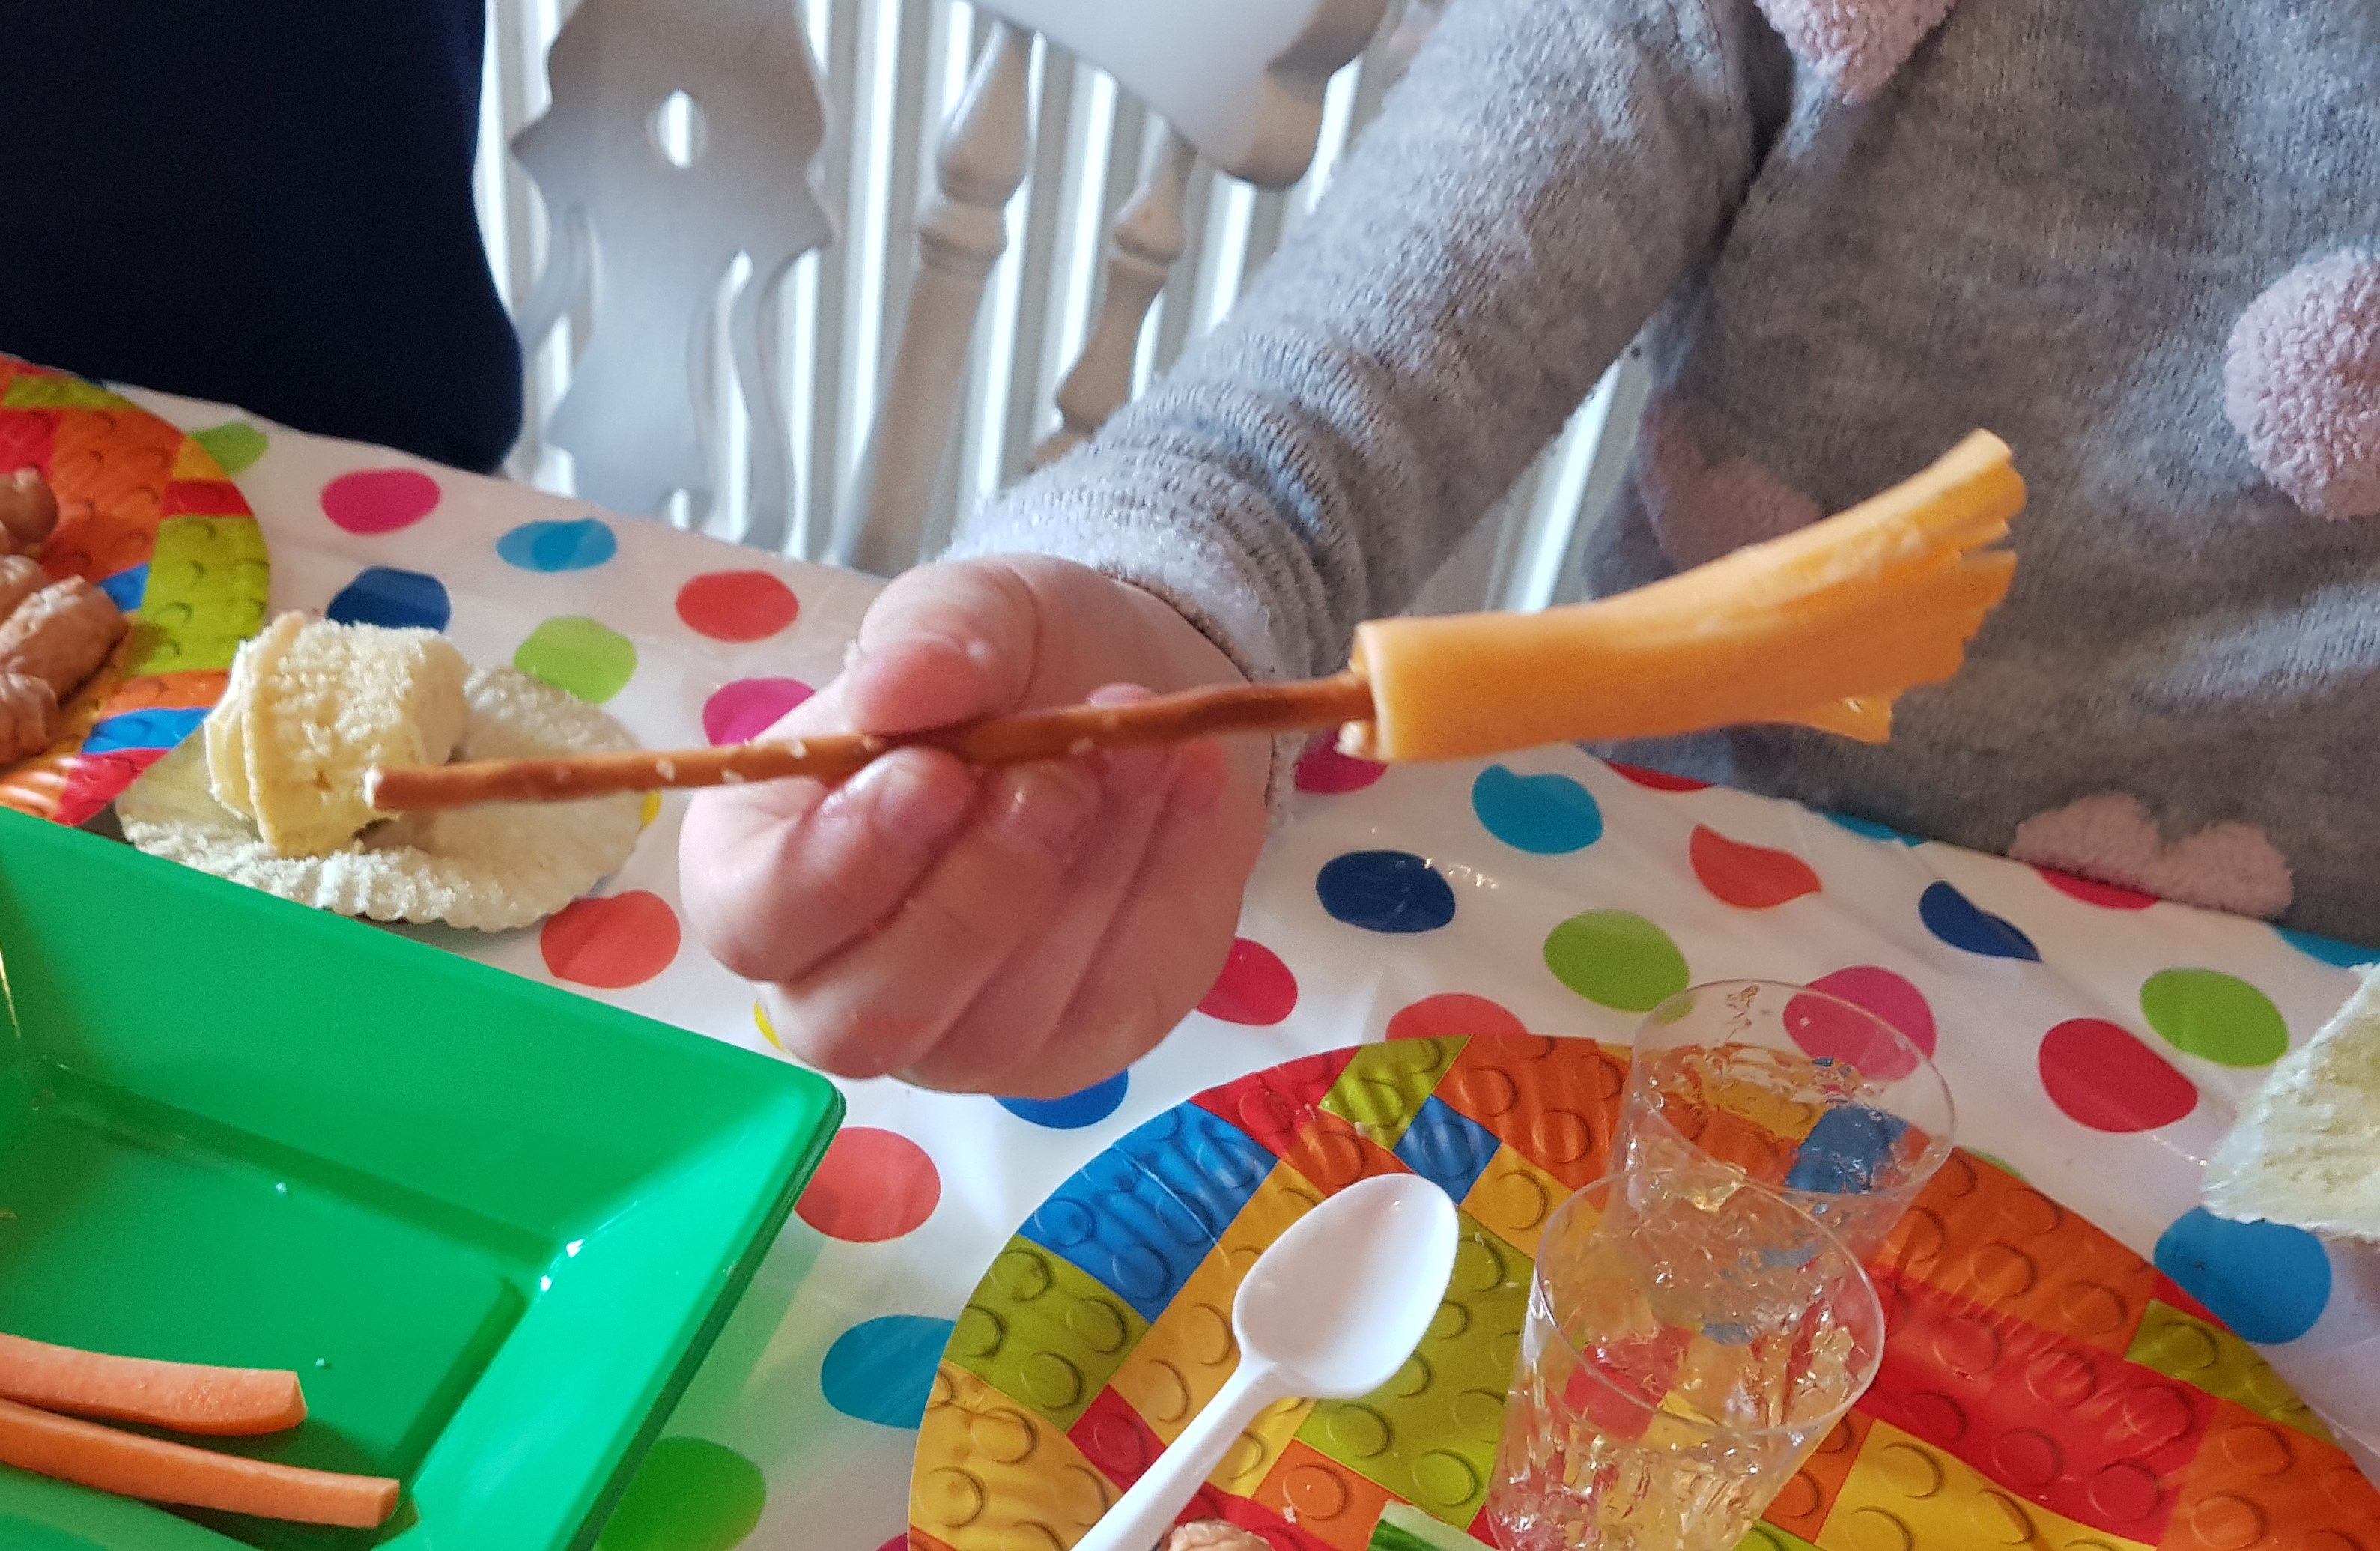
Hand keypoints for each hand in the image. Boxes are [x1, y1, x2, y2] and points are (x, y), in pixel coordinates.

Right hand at [680, 555, 1269, 1096]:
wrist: (1130, 693)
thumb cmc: (1007, 664)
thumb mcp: (974, 609)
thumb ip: (930, 639)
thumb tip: (888, 691)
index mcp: (761, 865)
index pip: (754, 917)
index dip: (839, 864)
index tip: (935, 772)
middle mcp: (838, 979)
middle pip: (867, 1017)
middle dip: (974, 896)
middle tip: (1056, 776)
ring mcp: (958, 1036)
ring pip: (998, 1027)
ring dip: (1082, 887)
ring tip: (1137, 754)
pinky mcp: (1076, 1045)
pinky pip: (1111, 1005)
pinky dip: (1161, 889)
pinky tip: (1189, 788)